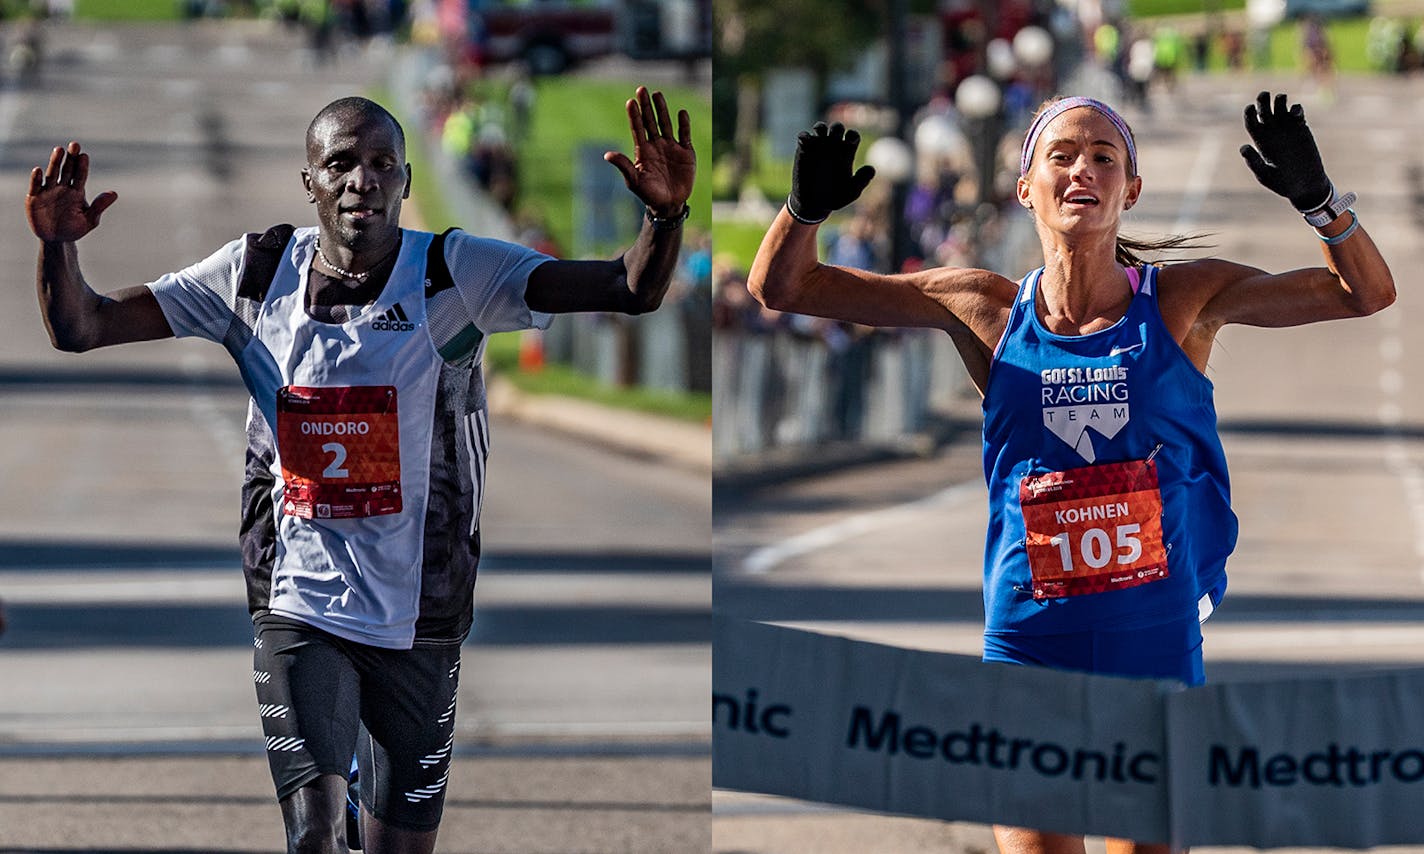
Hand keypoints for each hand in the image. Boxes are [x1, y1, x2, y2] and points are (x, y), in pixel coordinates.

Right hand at [26, 141, 117, 242]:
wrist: (57, 239)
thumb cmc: (75, 228)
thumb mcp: (90, 220)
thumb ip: (99, 206)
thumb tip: (114, 193)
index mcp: (77, 191)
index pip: (80, 175)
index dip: (82, 166)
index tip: (85, 155)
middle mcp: (62, 188)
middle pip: (67, 170)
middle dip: (70, 158)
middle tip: (75, 145)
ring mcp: (48, 191)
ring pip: (52, 174)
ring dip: (55, 162)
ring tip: (59, 150)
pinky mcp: (35, 198)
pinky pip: (35, 186)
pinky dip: (36, 179)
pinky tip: (38, 170)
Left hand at [604, 87, 694, 217]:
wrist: (669, 204)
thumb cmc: (649, 194)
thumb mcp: (634, 181)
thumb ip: (624, 165)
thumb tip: (607, 155)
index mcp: (643, 151)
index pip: (638, 129)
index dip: (635, 116)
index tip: (631, 102)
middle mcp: (656, 145)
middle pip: (650, 121)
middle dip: (646, 106)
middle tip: (641, 89)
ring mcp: (671, 147)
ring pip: (666, 124)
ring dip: (662, 110)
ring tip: (657, 94)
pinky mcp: (686, 152)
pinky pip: (685, 135)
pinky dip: (684, 124)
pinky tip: (681, 113)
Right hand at [788, 122, 874, 223]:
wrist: (813, 204)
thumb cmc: (834, 197)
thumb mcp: (851, 192)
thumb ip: (862, 180)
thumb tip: (872, 168)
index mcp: (846, 153)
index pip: (852, 135)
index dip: (852, 136)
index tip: (849, 144)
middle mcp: (833, 147)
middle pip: (837, 128)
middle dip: (837, 129)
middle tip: (834, 137)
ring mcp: (818, 148)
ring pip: (820, 128)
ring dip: (820, 127)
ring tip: (820, 133)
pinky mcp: (804, 151)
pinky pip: (804, 137)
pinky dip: (804, 136)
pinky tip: (806, 142)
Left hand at [1239, 91, 1331, 211]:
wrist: (1305, 183)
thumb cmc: (1282, 182)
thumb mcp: (1265, 174)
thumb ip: (1254, 162)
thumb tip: (1243, 147)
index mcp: (1260, 141)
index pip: (1251, 122)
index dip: (1249, 113)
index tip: (1250, 108)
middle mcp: (1271, 132)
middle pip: (1263, 110)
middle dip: (1262, 100)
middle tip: (1264, 94)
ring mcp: (1287, 128)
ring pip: (1280, 106)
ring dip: (1279, 99)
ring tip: (1281, 99)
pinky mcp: (1301, 127)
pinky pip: (1296, 112)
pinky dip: (1295, 108)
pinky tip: (1295, 113)